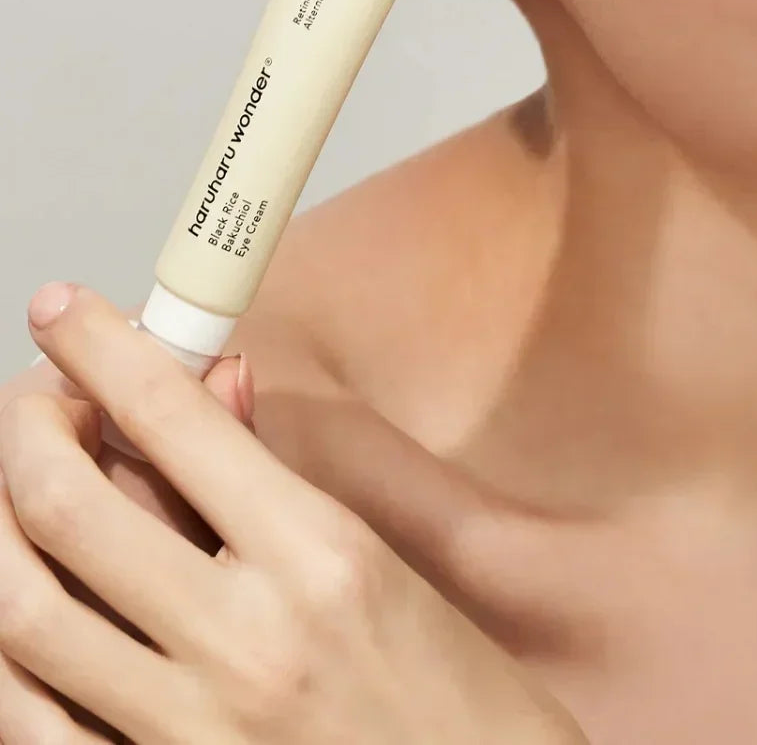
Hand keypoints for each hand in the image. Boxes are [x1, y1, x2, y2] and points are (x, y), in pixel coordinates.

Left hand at [0, 284, 587, 743]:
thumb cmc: (456, 703)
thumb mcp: (382, 566)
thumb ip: (274, 480)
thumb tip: (208, 388)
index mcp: (322, 558)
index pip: (174, 418)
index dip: (100, 346)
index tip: (64, 310)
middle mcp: (245, 641)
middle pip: (68, 504)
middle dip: (28, 426)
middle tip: (36, 401)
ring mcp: (188, 734)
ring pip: (19, 613)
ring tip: (19, 492)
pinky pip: (28, 724)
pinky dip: (7, 653)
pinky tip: (25, 603)